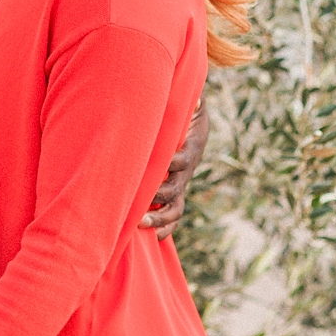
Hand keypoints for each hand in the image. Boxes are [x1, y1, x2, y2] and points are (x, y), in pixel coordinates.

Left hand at [139, 96, 209, 240]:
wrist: (196, 129)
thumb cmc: (186, 113)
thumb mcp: (190, 104)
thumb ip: (191, 102)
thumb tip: (196, 97)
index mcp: (189, 150)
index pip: (182, 160)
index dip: (172, 164)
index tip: (160, 165)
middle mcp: (185, 172)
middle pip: (174, 189)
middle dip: (158, 197)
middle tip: (140, 204)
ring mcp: (180, 185)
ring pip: (174, 208)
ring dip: (158, 218)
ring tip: (139, 224)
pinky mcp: (175, 193)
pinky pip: (173, 216)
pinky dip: (165, 229)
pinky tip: (152, 238)